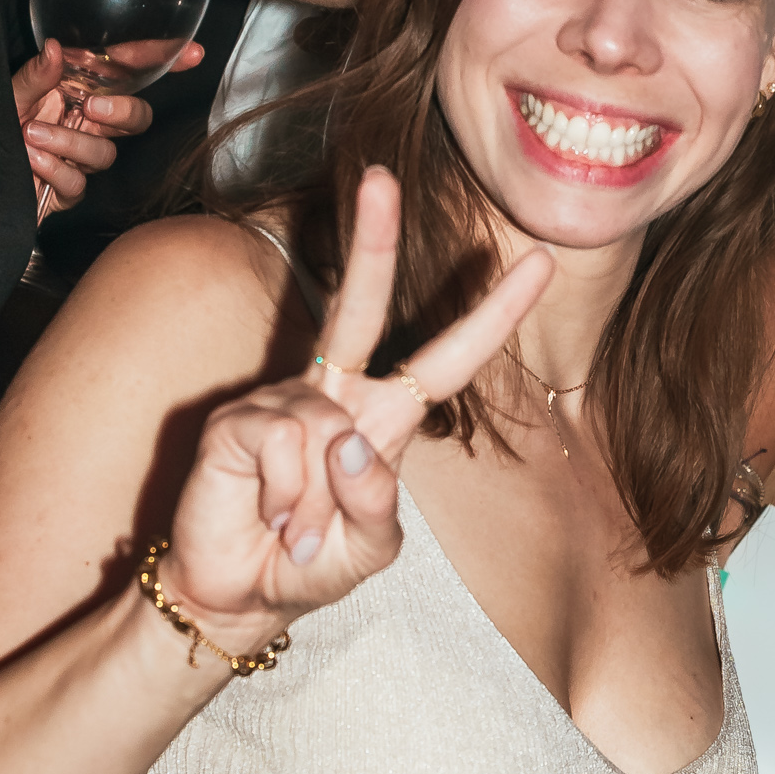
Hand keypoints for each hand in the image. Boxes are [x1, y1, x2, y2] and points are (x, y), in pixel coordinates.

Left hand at [12, 36, 201, 208]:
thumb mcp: (9, 93)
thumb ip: (35, 74)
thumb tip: (57, 49)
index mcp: (79, 91)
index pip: (128, 74)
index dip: (163, 62)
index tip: (192, 52)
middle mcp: (87, 122)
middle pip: (136, 118)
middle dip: (123, 112)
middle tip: (93, 108)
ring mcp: (81, 158)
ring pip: (105, 153)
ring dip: (70, 144)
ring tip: (33, 135)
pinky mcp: (70, 190)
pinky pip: (79, 184)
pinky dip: (56, 170)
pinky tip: (32, 159)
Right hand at [159, 166, 551, 647]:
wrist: (238, 595)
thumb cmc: (309, 564)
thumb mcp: (369, 549)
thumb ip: (376, 504)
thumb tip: (350, 442)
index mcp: (382, 421)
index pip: (444, 359)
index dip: (491, 316)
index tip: (537, 263)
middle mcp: (333, 397)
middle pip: (357, 306)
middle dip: (371, 242)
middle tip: (381, 177)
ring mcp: (282, 402)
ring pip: (326, 426)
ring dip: (318, 499)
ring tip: (297, 529)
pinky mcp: (237, 421)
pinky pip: (283, 442)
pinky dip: (286, 496)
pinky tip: (270, 515)